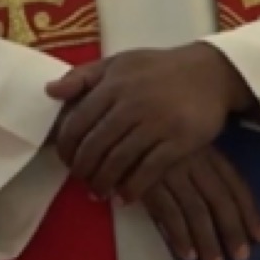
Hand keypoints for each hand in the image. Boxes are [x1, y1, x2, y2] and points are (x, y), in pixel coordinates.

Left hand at [46, 38, 250, 195]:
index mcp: (113, 85)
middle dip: (83, 170)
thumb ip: (83, 76)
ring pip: (119, 161)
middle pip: (95, 146)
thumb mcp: (119, 63)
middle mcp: (132, 104)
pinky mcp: (179, 141)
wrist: (210, 72)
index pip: (77, 123)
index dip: (66, 147)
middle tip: (81, 181)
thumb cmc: (158, 69)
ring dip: (104, 182)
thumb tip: (49, 91)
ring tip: (99, 193)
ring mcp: (157, 123)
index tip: (65, 161)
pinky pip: (149, 171)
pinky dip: (133, 188)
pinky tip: (125, 197)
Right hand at [127, 139, 259, 259]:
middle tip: (241, 258)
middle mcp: (192, 158)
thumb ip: (199, 161)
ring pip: (196, 210)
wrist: (108, 117)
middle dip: (233, 230)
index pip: (234, 183)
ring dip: (208, 240)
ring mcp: (169, 169)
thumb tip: (219, 197)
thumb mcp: (178, 138)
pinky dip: (178, 235)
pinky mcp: (144, 180)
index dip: (249, 211)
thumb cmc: (145, 127)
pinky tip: (187, 254)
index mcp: (205, 148)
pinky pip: (167, 212)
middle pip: (220, 199)